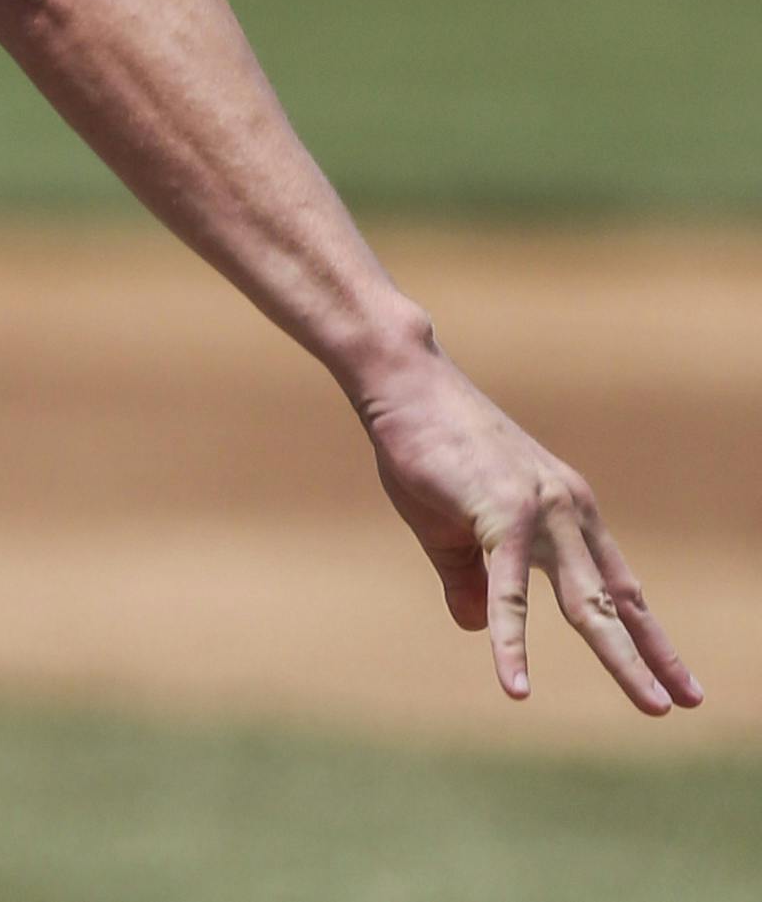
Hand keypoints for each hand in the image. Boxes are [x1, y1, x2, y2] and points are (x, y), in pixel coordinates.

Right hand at [358, 344, 701, 714]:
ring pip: (587, 602)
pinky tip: (516, 686)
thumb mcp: (448, 523)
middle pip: (617, 598)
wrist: (403, 383)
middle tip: (684, 703)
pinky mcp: (500, 515)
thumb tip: (476, 626)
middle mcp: (567, 510)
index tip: (679, 679)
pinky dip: (512, 643)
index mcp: (563, 509)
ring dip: (621, 658)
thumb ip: (467, 576)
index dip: (648, 634)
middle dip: (653, 654)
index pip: (617, 583)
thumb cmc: (424, 446)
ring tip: (651, 704)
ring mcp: (540, 512)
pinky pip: (509, 593)